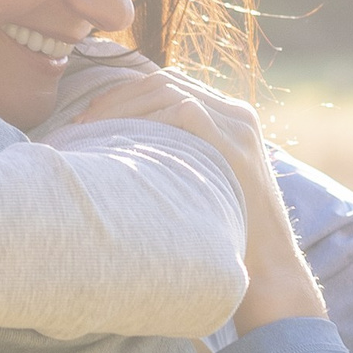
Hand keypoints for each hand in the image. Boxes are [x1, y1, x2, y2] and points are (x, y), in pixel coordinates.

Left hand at [65, 61, 324, 331]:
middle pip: (165, 81)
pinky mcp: (236, 144)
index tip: (89, 117)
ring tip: (90, 129)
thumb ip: (176, 163)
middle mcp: (237, 115)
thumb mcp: (201, 189)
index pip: (170, 85)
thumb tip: (122, 160)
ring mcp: (239, 127)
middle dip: (117, 96)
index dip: (125, 94)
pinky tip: (119, 143)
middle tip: (81, 122)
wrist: (271, 271)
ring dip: (123, 106)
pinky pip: (184, 112)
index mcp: (229, 120)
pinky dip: (147, 121)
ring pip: (170, 89)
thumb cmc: (227, 240)